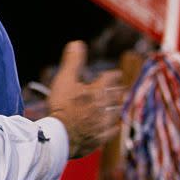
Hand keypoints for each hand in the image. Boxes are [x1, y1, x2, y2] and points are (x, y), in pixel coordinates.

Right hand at [47, 41, 123, 158]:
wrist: (61, 136)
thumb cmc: (61, 107)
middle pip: (117, 95)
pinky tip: (114, 125)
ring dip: (117, 107)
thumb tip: (77, 43)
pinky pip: (113, 130)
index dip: (114, 75)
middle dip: (118, 90)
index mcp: (98, 90)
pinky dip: (114, 126)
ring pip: (117, 112)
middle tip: (119, 88)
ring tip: (117, 105)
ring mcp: (105, 123)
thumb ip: (73, 62)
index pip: (111, 78)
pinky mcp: (102, 137)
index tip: (116, 73)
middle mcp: (105, 106)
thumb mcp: (64, 80)